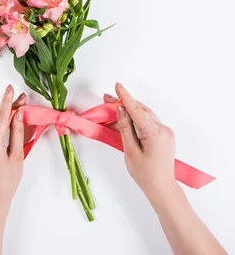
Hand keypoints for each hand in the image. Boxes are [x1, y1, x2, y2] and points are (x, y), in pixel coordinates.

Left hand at [0, 85, 25, 211]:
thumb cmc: (7, 181)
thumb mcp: (17, 156)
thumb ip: (17, 133)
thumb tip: (18, 115)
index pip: (1, 116)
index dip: (7, 101)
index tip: (11, 89)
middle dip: (7, 107)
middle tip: (21, 100)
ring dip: (0, 114)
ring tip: (14, 109)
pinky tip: (3, 121)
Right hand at [108, 83, 226, 254]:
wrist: (162, 187)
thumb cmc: (145, 174)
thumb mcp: (130, 151)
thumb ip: (126, 129)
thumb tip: (121, 111)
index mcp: (155, 133)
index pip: (137, 110)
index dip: (125, 97)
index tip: (117, 86)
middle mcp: (163, 130)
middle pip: (141, 110)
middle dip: (125, 103)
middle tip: (107, 98)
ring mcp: (166, 132)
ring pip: (145, 115)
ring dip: (130, 110)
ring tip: (113, 107)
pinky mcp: (164, 135)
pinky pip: (148, 122)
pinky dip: (136, 118)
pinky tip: (125, 119)